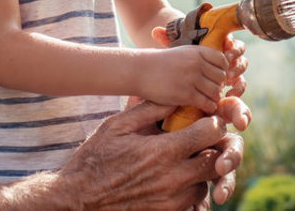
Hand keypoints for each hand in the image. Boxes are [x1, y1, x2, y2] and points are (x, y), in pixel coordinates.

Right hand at [51, 101, 246, 208]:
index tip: (204, 120)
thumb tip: (177, 95)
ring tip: (184, 159)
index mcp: (162, 151)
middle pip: (216, 160)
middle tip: (200, 140)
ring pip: (206, 182)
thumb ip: (150, 108)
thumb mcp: (118, 125)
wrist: (78, 198)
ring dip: (201, 169)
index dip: (212, 122)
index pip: (211, 132)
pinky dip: (190, 188)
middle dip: (213, 147)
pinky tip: (174, 177)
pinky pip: (193, 201)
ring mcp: (172, 200)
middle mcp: (173, 178)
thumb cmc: (96, 157)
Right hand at [149, 27, 248, 100]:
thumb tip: (219, 65)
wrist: (140, 70)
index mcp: (197, 51)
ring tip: (209, 99)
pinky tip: (205, 107)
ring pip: (215, 91)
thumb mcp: (182, 52)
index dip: (222, 70)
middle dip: (219, 85)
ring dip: (214, 97)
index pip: (222, 61)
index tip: (215, 76)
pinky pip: (206, 103)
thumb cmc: (161, 62)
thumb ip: (199, 57)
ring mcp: (191, 79)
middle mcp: (196, 63)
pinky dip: (209, 107)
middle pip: (221, 77)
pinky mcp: (185, 94)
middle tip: (212, 90)